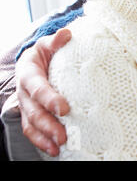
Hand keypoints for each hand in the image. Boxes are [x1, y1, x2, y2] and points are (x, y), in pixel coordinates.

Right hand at [15, 28, 71, 156]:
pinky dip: (41, 141)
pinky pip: (32, 130)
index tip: (64, 108)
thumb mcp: (48, 44)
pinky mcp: (31, 114)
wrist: (35, 61)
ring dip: (44, 137)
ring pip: (31, 124)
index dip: (49, 98)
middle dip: (48, 124)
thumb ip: (56, 41)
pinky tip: (54, 150)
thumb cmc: (45, 52)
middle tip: (63, 134)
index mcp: (28, 73)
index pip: (38, 87)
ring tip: (59, 146)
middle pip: (33, 111)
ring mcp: (26, 104)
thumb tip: (66, 34)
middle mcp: (24, 91)